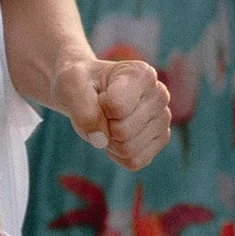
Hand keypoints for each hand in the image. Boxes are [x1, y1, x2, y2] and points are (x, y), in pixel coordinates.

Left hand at [58, 50, 172, 170]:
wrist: (87, 90)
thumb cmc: (82, 83)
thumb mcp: (71, 84)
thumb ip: (82, 108)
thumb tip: (101, 140)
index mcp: (142, 74)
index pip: (117, 108)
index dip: (98, 106)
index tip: (99, 94)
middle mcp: (160, 95)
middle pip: (123, 132)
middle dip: (102, 126)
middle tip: (101, 111)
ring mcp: (163, 119)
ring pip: (129, 149)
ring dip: (108, 141)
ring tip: (108, 121)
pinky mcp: (160, 140)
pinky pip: (134, 161)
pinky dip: (116, 154)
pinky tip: (115, 136)